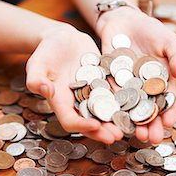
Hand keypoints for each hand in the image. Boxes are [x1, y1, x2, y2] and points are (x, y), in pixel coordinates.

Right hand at [26, 24, 122, 143]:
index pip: (70, 121)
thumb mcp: (36, 64)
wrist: (62, 39)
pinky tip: (138, 106)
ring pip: (106, 113)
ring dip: (117, 121)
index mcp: (61, 103)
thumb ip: (36, 78)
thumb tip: (44, 90)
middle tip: (116, 136)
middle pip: (91, 122)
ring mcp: (93, 95)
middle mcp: (78, 103)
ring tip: (130, 127)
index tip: (95, 126)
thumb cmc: (45, 52)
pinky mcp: (105, 85)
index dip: (82, 126)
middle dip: (103, 131)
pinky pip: (116, 96)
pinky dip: (126, 102)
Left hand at [97, 7, 175, 143]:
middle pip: (148, 110)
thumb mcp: (169, 40)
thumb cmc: (151, 30)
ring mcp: (126, 87)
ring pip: (130, 109)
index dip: (169, 112)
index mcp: (161, 82)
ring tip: (134, 135)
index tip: (170, 123)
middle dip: (151, 124)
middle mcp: (144, 89)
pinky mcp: (109, 82)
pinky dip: (112, 109)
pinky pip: (110, 97)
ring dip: (132, 122)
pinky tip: (114, 120)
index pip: (166, 100)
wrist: (124, 21)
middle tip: (152, 138)